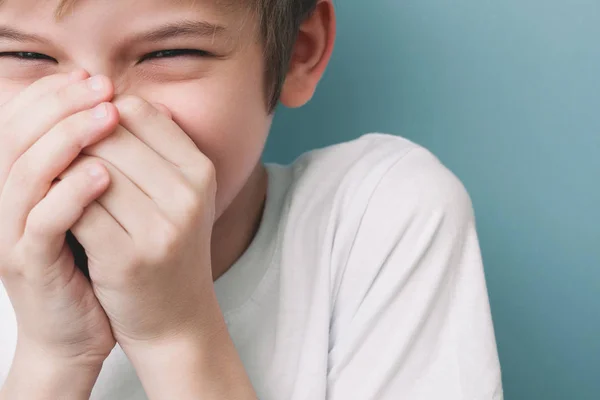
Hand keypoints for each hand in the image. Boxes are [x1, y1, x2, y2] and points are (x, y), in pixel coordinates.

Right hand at [0, 70, 118, 374]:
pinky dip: (68, 195)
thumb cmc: (92, 261)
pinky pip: (41, 224)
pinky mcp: (29, 266)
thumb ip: (97, 164)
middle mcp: (5, 204)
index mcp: (18, 184)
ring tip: (107, 117)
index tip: (95, 79)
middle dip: (61, 105)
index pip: (21, 123)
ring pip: (24, 175)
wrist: (79, 328)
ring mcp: (11, 236)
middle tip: (103, 87)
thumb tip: (125, 115)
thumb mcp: (94, 207)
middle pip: (17, 138)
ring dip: (66, 140)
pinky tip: (102, 175)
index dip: (53, 95)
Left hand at [69, 95, 218, 348]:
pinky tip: (54, 207)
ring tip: (53, 177)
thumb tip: (117, 98)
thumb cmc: (170, 249)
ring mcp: (162, 226)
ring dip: (63, 168)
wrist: (176, 317)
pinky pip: (79, 208)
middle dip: (77, 139)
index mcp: (201, 170)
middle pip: (110, 134)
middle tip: (59, 152)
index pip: (139, 111)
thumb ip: (156, 148)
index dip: (101, 112)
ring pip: (90, 167)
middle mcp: (189, 194)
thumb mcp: (179, 195)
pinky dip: (59, 202)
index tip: (84, 128)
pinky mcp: (129, 256)